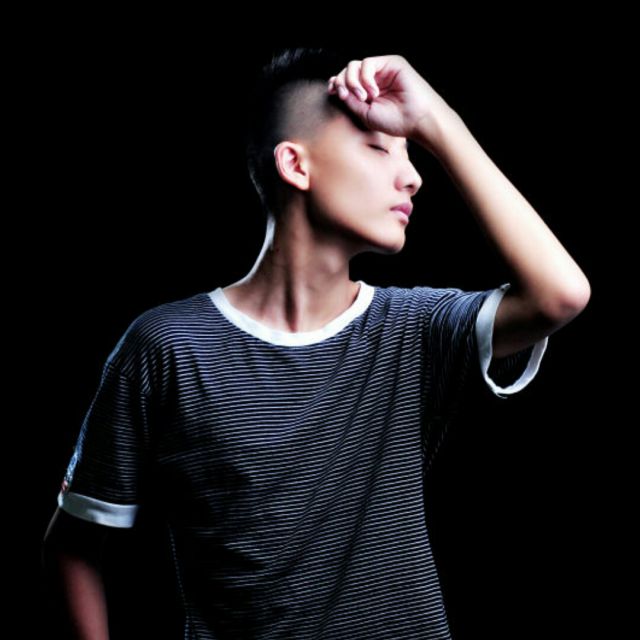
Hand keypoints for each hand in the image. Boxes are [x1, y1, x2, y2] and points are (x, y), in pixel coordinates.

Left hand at [327, 54, 454, 150]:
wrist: (416, 121)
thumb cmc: (395, 121)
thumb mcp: (365, 114)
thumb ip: (350, 101)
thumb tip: (336, 87)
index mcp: (367, 91)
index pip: (345, 80)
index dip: (336, 83)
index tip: (331, 92)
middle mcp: (373, 79)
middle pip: (348, 71)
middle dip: (343, 82)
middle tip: (349, 97)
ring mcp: (382, 70)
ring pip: (355, 65)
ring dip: (353, 81)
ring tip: (363, 97)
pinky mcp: (391, 63)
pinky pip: (368, 63)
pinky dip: (365, 78)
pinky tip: (373, 92)